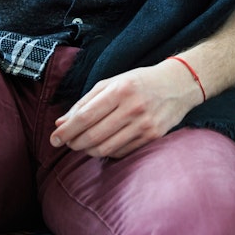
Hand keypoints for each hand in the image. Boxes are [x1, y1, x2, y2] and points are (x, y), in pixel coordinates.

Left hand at [50, 60, 200, 158]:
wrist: (180, 84)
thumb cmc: (141, 82)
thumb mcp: (113, 83)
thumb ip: (85, 102)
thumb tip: (60, 124)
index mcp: (121, 90)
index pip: (85, 116)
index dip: (66, 131)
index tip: (54, 139)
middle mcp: (134, 108)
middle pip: (93, 136)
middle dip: (74, 143)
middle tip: (66, 143)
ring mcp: (145, 124)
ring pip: (105, 148)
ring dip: (88, 150)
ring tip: (83, 144)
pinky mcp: (153, 137)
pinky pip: (121, 152)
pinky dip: (107, 152)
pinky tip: (104, 144)